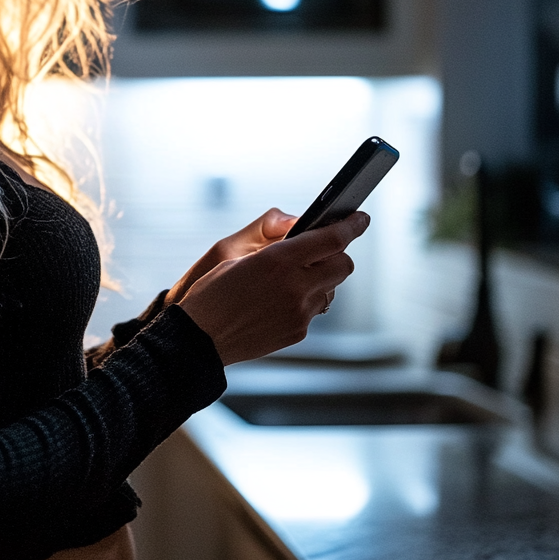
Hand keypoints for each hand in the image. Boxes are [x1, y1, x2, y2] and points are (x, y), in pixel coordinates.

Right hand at [177, 212, 368, 365]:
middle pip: (343, 265)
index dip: (351, 225)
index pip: (332, 239)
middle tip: (318, 252)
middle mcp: (295, 287)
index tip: (360, 219)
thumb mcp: (231, 252)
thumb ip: (270, 236)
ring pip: (331, 289)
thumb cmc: (210, 293)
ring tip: (287, 281)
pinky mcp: (297, 332)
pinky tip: (276, 301)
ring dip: (319, 280)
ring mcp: (299, 313)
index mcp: (278, 261)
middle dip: (336, 255)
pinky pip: (314, 310)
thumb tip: (298, 228)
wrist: (198, 340)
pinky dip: (304, 301)